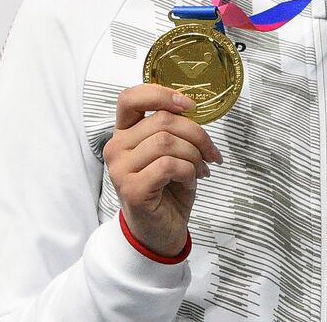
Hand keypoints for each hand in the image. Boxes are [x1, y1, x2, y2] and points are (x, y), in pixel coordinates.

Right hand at [103, 84, 224, 256]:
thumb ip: (172, 128)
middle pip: (163, 120)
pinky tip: (190, 181)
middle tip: (210, 153)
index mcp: (124, 133)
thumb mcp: (171, 152)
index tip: (189, 105)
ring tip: (200, 169)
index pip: (130, 98)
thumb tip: (191, 108)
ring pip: (167, 142)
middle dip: (196, 134)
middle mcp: (116, 147)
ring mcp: (120, 169)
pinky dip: (188, 171)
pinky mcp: (132, 188)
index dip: (161, 94)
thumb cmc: (167, 189)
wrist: (160, 231)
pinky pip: (169, 165)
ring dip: (194, 155)